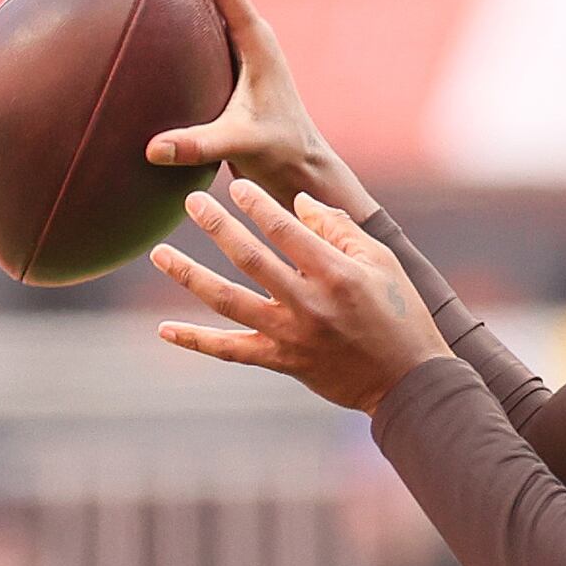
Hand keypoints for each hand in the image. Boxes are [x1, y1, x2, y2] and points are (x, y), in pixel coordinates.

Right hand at [145, 0, 378, 218]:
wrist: (301, 165)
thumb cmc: (279, 152)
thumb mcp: (239, 145)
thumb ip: (198, 145)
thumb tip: (153, 149)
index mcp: (259, 45)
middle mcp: (255, 41)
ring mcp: (247, 53)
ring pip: (216, 8)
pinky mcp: (238, 67)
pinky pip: (210, 30)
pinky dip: (186, 17)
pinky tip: (157, 21)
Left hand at [151, 179, 450, 414]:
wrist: (406, 379)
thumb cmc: (400, 313)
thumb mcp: (382, 262)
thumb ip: (340, 229)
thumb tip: (299, 203)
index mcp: (335, 273)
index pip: (285, 229)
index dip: (256, 204)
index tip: (235, 186)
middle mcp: (308, 302)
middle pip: (249, 257)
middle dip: (216, 225)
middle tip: (191, 202)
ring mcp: (290, 335)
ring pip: (228, 301)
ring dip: (189, 275)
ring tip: (160, 254)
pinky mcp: (281, 361)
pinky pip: (230, 351)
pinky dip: (196, 340)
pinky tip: (165, 329)